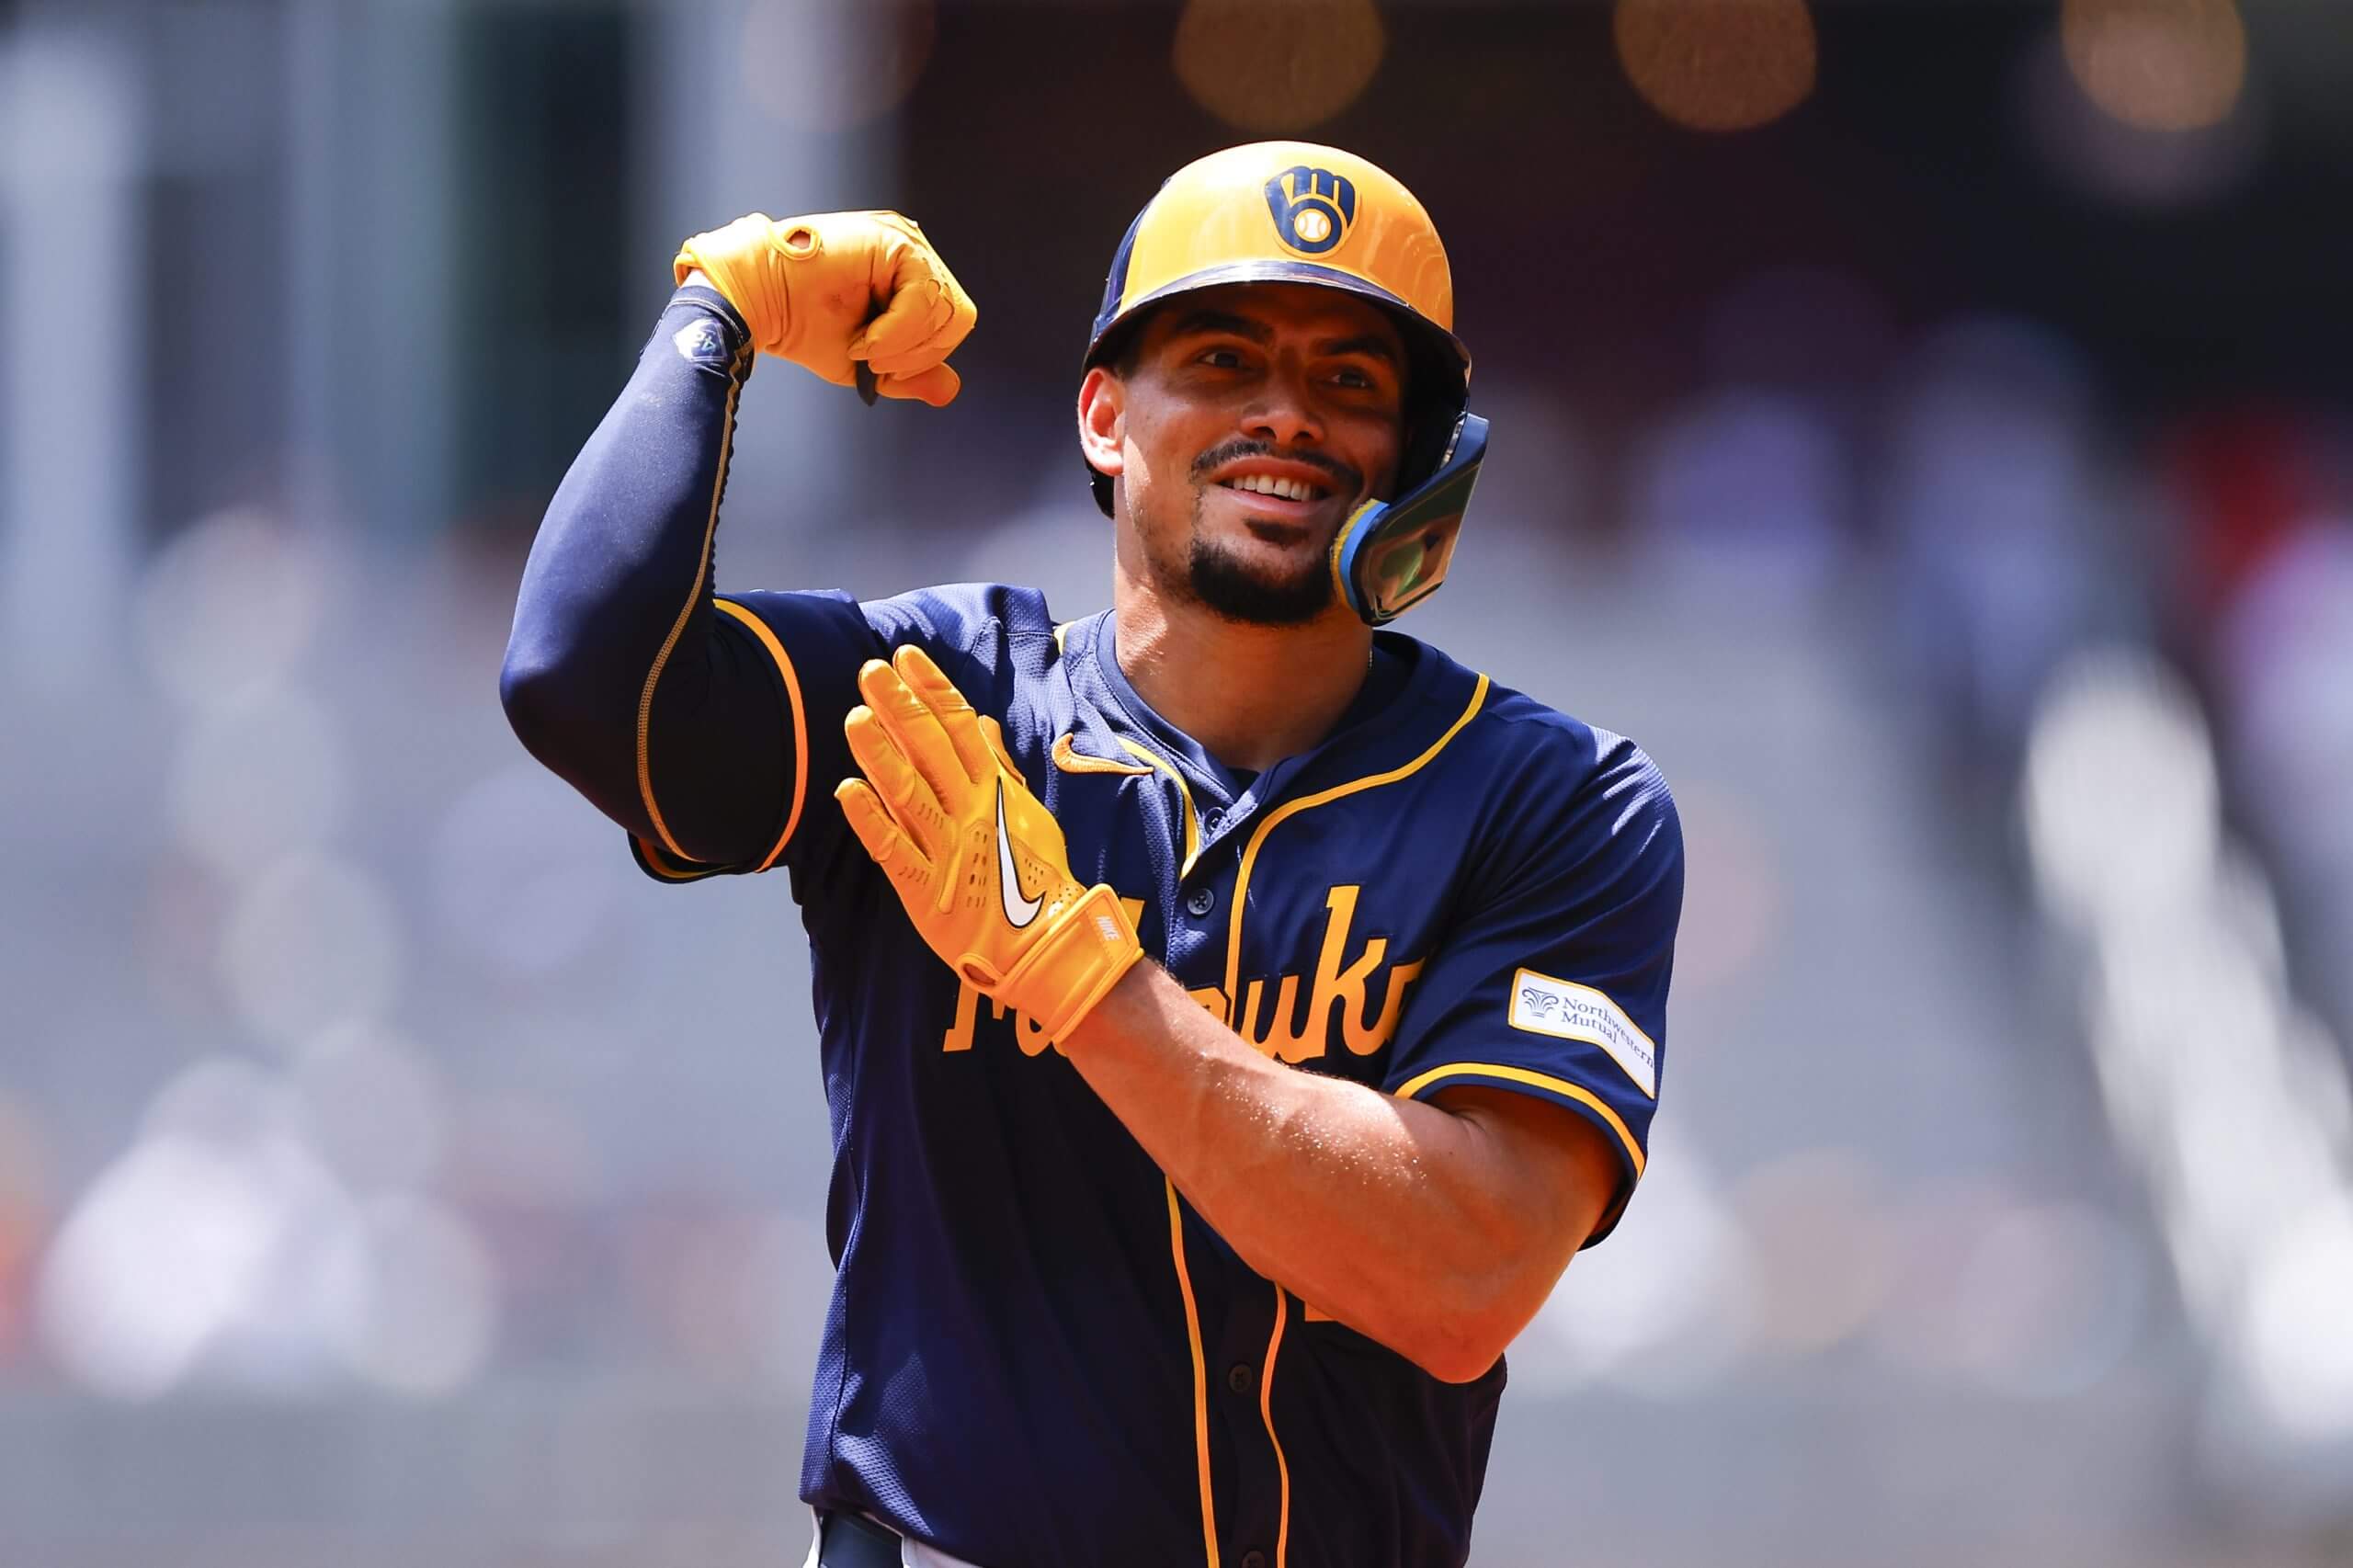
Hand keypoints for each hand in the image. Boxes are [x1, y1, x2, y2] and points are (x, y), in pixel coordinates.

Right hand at [673, 211, 975, 405]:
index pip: (952, 321)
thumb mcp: (869, 364)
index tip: (877, 364)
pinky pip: (924, 297)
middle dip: (917, 354)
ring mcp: (904, 242)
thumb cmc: (803, 327)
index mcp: (910, 277)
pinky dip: (897, 331)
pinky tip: (864, 337)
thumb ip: (912, 374)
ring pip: (945, 310)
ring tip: (864, 346)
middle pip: (956, 317)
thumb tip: (952, 389)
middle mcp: (912, 254)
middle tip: (872, 359)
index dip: (924, 356)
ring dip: (904, 345)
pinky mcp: (893, 240)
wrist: (760, 303)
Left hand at [836, 646, 1142, 1043]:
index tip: (906, 657)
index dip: (932, 690)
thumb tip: (981, 722)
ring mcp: (948, 849)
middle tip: (869, 671)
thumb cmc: (1038, 878)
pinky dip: (871, 820)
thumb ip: (1000, 768)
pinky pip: (894, 850)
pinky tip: (847, 790)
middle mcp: (972, 812)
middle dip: (899, 707)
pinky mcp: (926, 891)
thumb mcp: (1027, 814)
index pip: (961, 728)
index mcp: (996, 791)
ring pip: (910, 793)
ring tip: (854, 717)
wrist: (1046, 945)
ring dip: (881, 754)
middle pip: (931, 750)